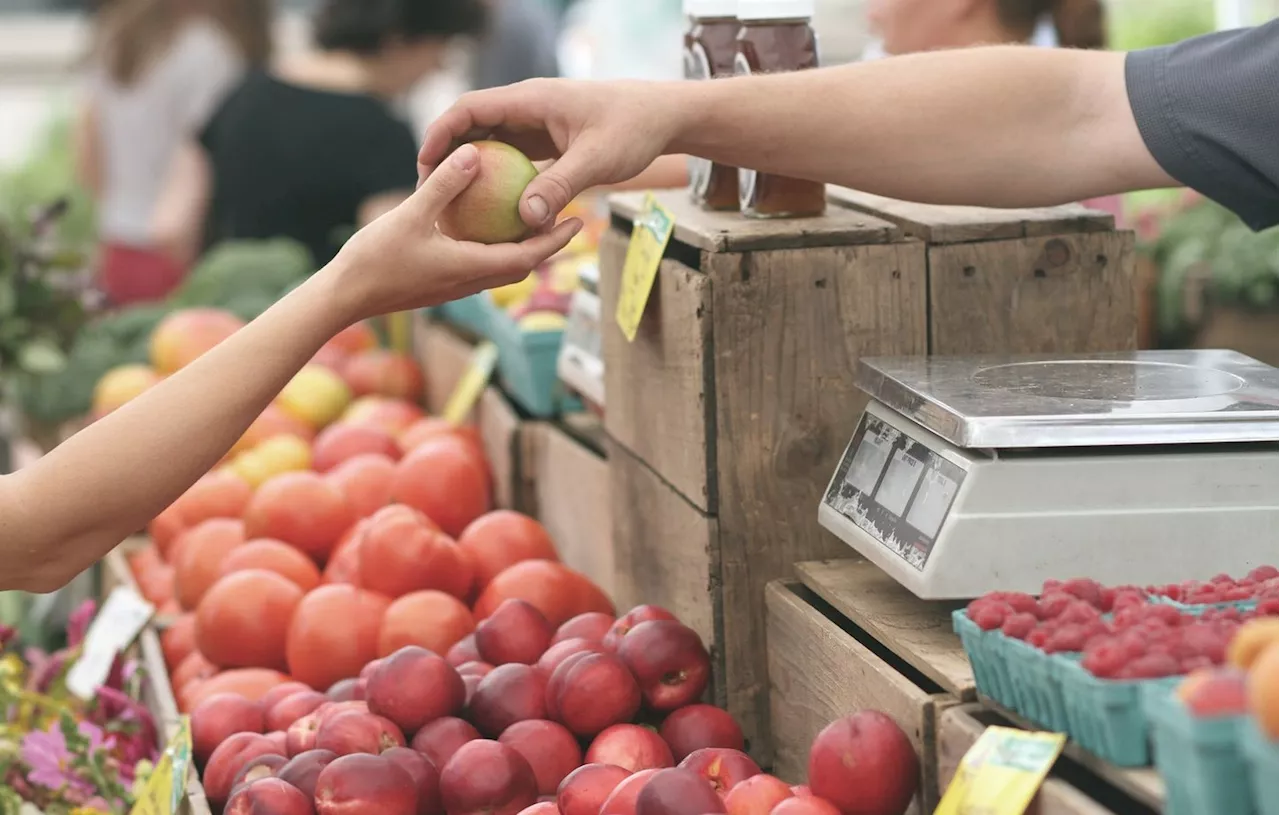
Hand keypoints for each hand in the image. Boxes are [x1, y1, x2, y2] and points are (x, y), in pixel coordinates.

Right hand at [331, 143, 582, 322]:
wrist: (344, 297)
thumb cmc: (374, 259)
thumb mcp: (410, 215)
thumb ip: (444, 185)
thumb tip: (474, 153)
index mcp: (470, 268)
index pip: (527, 257)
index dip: (555, 240)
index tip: (578, 221)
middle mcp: (469, 282)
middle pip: (521, 264)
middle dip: (547, 244)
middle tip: (568, 218)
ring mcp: (454, 286)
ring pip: (500, 267)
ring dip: (522, 248)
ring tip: (534, 219)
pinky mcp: (440, 284)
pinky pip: (478, 265)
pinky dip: (493, 248)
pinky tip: (485, 226)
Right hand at [418, 78, 682, 229]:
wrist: (662, 116)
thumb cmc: (633, 129)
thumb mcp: (597, 160)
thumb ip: (560, 186)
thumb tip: (526, 219)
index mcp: (531, 100)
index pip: (470, 108)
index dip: (441, 133)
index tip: (424, 164)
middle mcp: (527, 108)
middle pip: (472, 125)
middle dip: (447, 154)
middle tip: (428, 191)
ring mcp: (536, 123)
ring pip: (490, 142)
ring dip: (470, 168)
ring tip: (451, 203)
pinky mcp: (546, 140)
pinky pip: (511, 157)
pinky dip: (496, 178)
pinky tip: (490, 210)